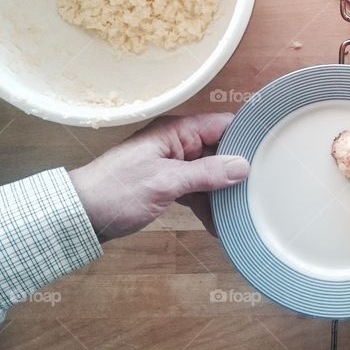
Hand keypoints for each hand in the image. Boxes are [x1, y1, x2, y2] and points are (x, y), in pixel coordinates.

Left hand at [69, 113, 248, 241]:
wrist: (79, 216)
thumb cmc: (115, 192)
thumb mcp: (166, 182)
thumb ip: (206, 173)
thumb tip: (242, 166)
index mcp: (176, 132)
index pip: (222, 125)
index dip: (246, 136)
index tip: (270, 150)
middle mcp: (177, 144)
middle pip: (220, 151)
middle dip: (239, 170)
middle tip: (262, 187)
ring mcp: (173, 165)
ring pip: (211, 173)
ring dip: (224, 193)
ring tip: (243, 211)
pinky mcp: (168, 185)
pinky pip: (198, 191)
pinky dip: (208, 206)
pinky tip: (220, 225)